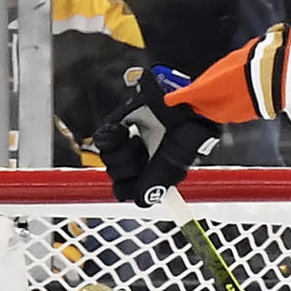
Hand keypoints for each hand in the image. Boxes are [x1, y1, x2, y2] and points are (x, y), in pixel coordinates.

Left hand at [95, 71, 220, 208]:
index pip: (130, 194)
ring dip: (122, 150)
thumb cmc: (189, 117)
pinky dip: (112, 136)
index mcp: (156, 172)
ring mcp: (126, 145)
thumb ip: (162, 178)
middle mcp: (140, 161)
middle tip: (143, 150)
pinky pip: (101, 142)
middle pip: (116, 180)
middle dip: (128, 166)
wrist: (178, 88)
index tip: (138, 178)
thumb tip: (142, 202)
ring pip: (108, 161)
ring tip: (137, 137)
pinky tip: (125, 129)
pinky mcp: (115, 129)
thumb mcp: (181, 150)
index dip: (132, 187)